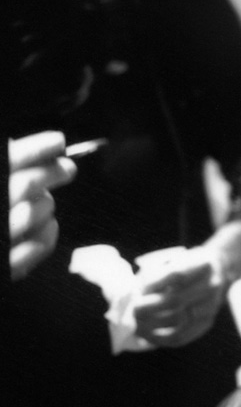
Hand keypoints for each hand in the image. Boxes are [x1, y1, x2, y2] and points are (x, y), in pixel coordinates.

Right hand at [9, 131, 76, 280]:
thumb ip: (9, 168)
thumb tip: (30, 151)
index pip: (11, 159)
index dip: (37, 148)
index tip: (59, 141)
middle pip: (27, 184)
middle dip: (52, 172)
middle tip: (68, 168)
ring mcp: (0, 238)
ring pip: (36, 212)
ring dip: (47, 204)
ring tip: (46, 201)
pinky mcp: (7, 265)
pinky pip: (38, 245)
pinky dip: (48, 233)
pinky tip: (50, 226)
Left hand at [133, 247, 225, 347]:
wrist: (220, 272)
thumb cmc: (189, 265)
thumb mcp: (178, 259)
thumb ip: (158, 273)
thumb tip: (134, 294)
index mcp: (204, 264)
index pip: (176, 275)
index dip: (154, 283)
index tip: (138, 289)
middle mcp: (211, 285)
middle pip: (176, 300)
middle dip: (149, 308)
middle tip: (133, 311)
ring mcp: (211, 306)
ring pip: (178, 321)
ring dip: (152, 327)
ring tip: (136, 327)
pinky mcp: (207, 322)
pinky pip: (183, 336)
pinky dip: (163, 339)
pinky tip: (148, 338)